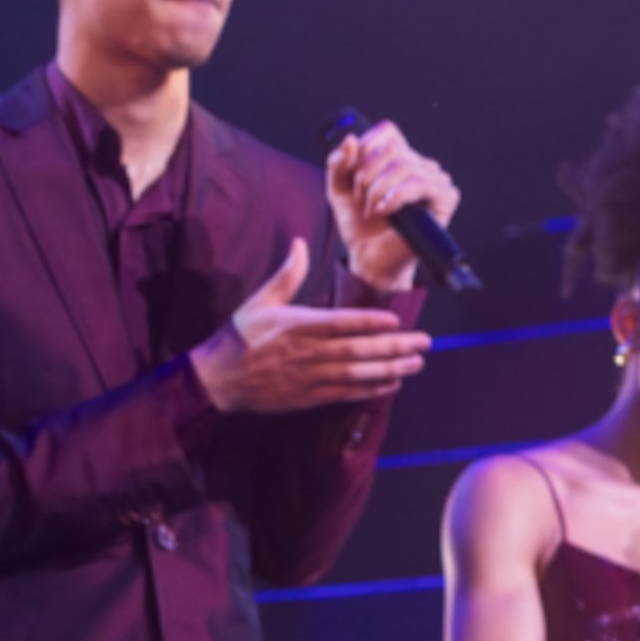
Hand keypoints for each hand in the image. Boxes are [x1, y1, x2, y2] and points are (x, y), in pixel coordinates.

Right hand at [193, 239, 434, 413]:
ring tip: (415, 363)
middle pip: (355, 350)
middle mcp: (304, 352)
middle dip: (393, 347)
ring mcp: (306, 377)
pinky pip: (344, 394)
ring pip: (355, 374)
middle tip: (423, 342)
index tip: (396, 320)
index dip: (369, 322)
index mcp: (294, 325)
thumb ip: (287, 274)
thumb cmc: (240, 336)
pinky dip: (369, 390)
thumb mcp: (260, 300)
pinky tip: (392, 384)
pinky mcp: (306, 397)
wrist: (216, 379)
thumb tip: (300, 243)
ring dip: (388, 369)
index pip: (339, 322)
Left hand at [326, 122, 461, 294]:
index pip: (387, 131)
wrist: (370, 259)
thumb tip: (351, 139)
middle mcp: (420, 165)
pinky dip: (397, 196)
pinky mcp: (445, 199)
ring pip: (404, 165)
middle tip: (361, 200)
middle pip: (391, 148)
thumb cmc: (360, 226)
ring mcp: (435, 181)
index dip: (366, 147)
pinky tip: (386, 210)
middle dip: (367, 175)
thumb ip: (338, 163)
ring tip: (372, 210)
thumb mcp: (339, 189)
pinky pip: (421, 183)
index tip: (354, 175)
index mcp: (399, 158)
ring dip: (378, 189)